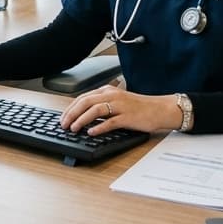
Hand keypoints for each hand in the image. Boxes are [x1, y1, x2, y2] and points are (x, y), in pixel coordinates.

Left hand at [59, 84, 180, 135]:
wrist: (160, 109)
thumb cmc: (139, 107)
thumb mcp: (117, 101)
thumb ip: (102, 104)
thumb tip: (82, 115)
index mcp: (107, 91)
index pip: (83, 97)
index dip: (70, 108)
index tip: (62, 118)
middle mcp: (112, 95)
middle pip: (86, 102)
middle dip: (71, 113)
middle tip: (63, 125)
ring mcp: (120, 106)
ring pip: (95, 110)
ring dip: (81, 120)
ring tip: (74, 129)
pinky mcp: (128, 117)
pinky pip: (110, 122)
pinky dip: (99, 127)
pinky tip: (91, 132)